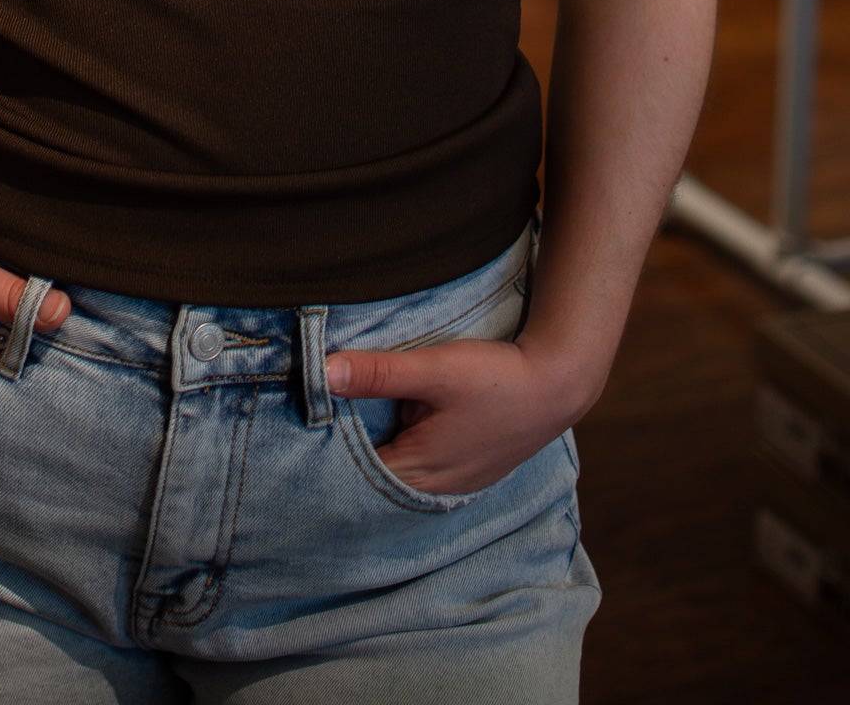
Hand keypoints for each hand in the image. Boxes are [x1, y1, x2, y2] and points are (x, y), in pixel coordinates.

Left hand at [324, 336, 582, 495]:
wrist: (556, 384)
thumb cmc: (496, 379)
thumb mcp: (434, 369)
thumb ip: (378, 372)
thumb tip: (322, 371)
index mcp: (416, 473)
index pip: (351, 475)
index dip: (324, 450)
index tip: (301, 421)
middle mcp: (431, 489)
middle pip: (371, 475)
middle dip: (345, 447)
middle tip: (314, 413)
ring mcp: (450, 482)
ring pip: (395, 468)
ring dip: (374, 445)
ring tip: (343, 415)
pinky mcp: (463, 467)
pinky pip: (417, 464)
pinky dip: (401, 445)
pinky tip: (392, 419)